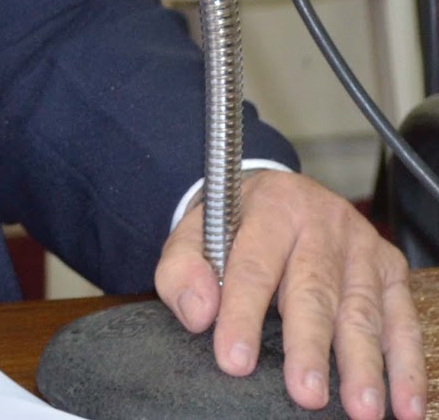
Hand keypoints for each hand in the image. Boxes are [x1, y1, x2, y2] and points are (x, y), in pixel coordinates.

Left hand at [156, 170, 425, 419]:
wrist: (275, 192)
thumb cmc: (234, 226)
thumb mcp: (195, 232)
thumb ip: (183, 269)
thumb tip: (198, 313)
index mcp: (269, 206)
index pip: (253, 266)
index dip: (242, 314)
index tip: (234, 361)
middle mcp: (321, 222)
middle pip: (313, 289)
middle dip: (309, 346)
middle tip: (306, 394)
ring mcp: (360, 245)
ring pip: (362, 309)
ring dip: (363, 364)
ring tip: (361, 409)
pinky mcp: (389, 267)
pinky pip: (402, 319)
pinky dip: (406, 365)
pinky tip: (405, 403)